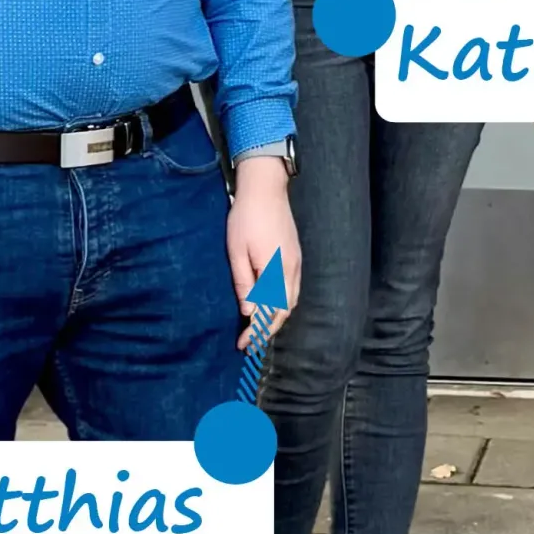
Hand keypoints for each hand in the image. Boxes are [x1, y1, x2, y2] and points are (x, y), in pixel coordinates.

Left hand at [228, 160, 300, 343]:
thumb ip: (244, 282)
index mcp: (275, 270)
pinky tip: (271, 305)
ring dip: (276, 318)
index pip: (268, 311)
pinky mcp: (296, 257)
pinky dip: (283, 304)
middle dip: (267, 330)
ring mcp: (296, 263)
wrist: (266, 189)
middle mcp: (291, 271)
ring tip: (259, 328)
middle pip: (284, 311)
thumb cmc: (246, 217)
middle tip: (250, 342)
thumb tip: (248, 311)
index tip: (243, 344)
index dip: (256, 331)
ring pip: (291, 301)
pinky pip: (293, 289)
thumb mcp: (236, 250)